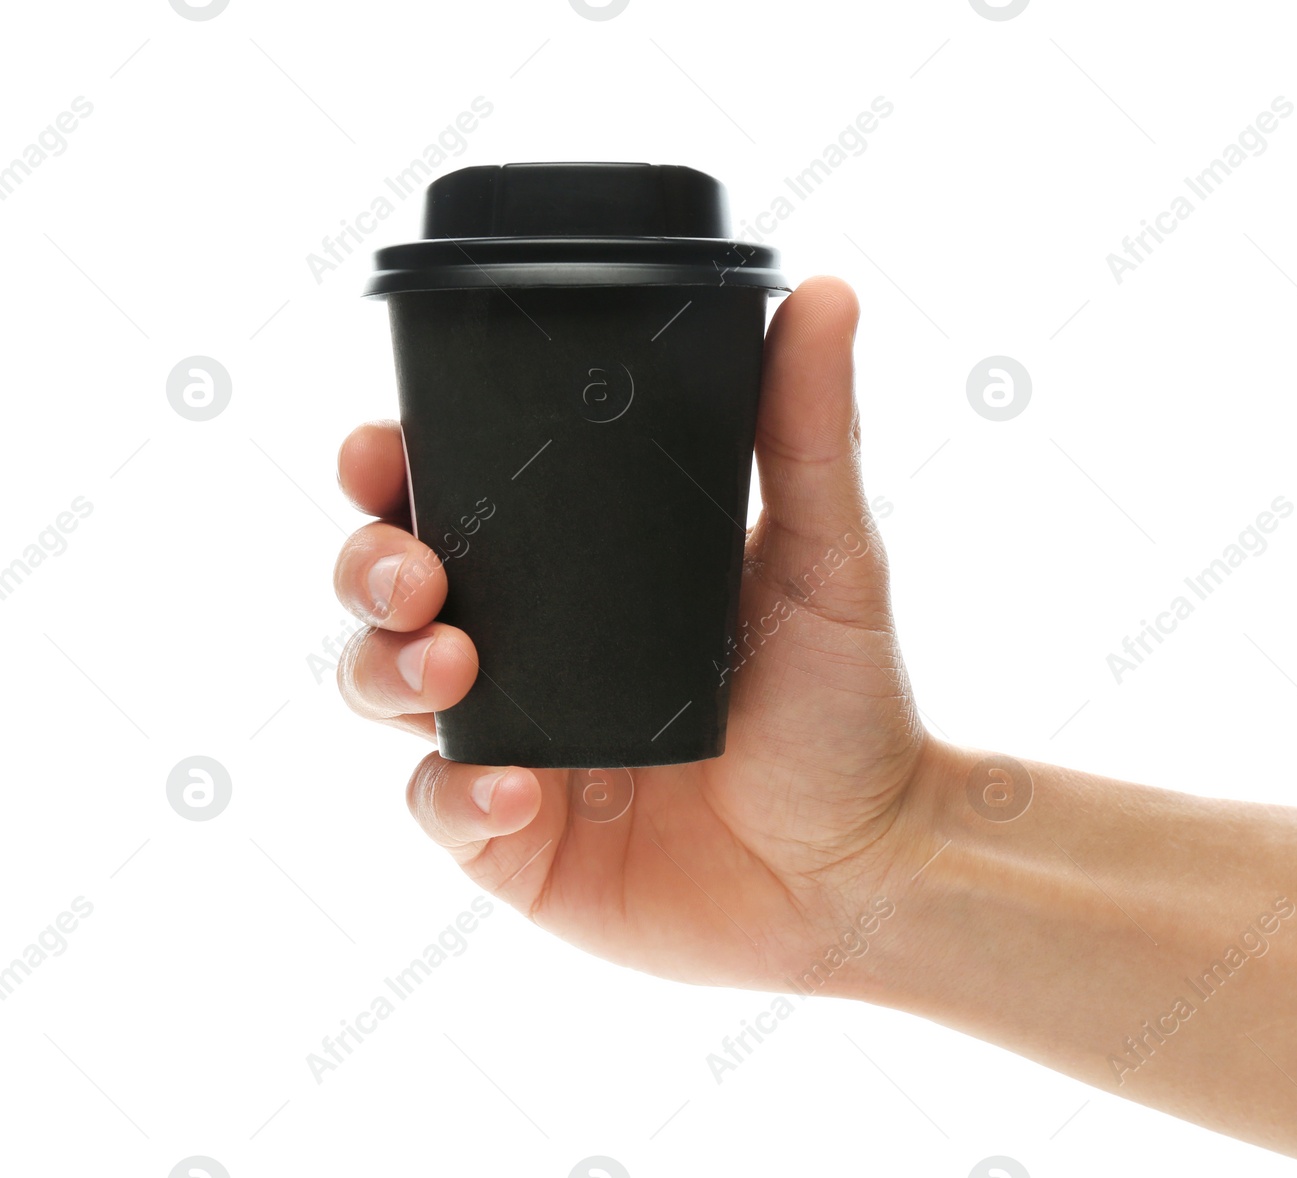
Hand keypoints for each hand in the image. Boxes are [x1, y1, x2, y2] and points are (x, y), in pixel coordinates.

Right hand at [333, 277, 936, 988]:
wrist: (867, 869)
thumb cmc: (848, 707)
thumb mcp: (829, 559)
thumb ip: (808, 432)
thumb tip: (823, 291)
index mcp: (583, 572)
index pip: (459, 501)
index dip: (393, 469)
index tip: (378, 447)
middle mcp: (533, 649)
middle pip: (389, 587)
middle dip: (367, 564)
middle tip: (412, 571)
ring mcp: (514, 744)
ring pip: (383, 688)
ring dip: (385, 667)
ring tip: (452, 666)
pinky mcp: (513, 843)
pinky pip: (438, 810)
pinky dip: (452, 797)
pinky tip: (512, 793)